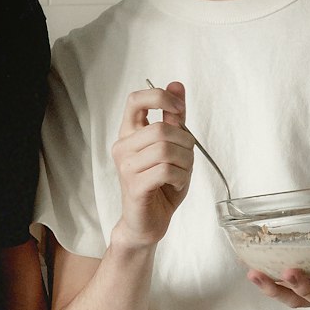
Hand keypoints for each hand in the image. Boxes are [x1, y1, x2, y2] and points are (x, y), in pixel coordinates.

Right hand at [111, 81, 193, 249]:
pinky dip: (180, 178)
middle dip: (185, 143)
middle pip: (162, 128)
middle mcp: (123, 147)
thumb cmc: (159, 186)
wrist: (147, 224)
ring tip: (181, 174)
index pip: (136, 100)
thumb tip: (177, 85)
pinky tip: (175, 184)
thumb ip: (174, 118)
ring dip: (185, 162)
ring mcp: (126, 167)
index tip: (178, 109)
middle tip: (186, 159)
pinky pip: (166, 170)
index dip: (160, 97)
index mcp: (129, 134)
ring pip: (166, 149)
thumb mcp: (173, 147)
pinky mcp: (135, 186)